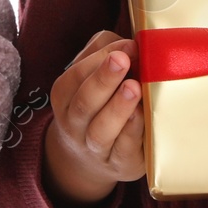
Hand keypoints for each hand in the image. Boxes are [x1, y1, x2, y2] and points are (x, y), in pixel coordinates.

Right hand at [40, 30, 144, 207]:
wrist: (94, 158)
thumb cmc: (100, 103)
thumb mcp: (93, 74)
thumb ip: (105, 51)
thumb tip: (131, 42)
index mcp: (64, 97)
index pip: (74, 77)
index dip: (97, 60)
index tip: (126, 46)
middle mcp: (74, 125)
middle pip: (83, 104)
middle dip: (102, 80)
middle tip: (123, 60)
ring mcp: (96, 150)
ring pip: (100, 131)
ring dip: (117, 108)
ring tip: (134, 87)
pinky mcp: (121, 165)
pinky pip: (123, 151)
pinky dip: (131, 133)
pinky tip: (142, 115)